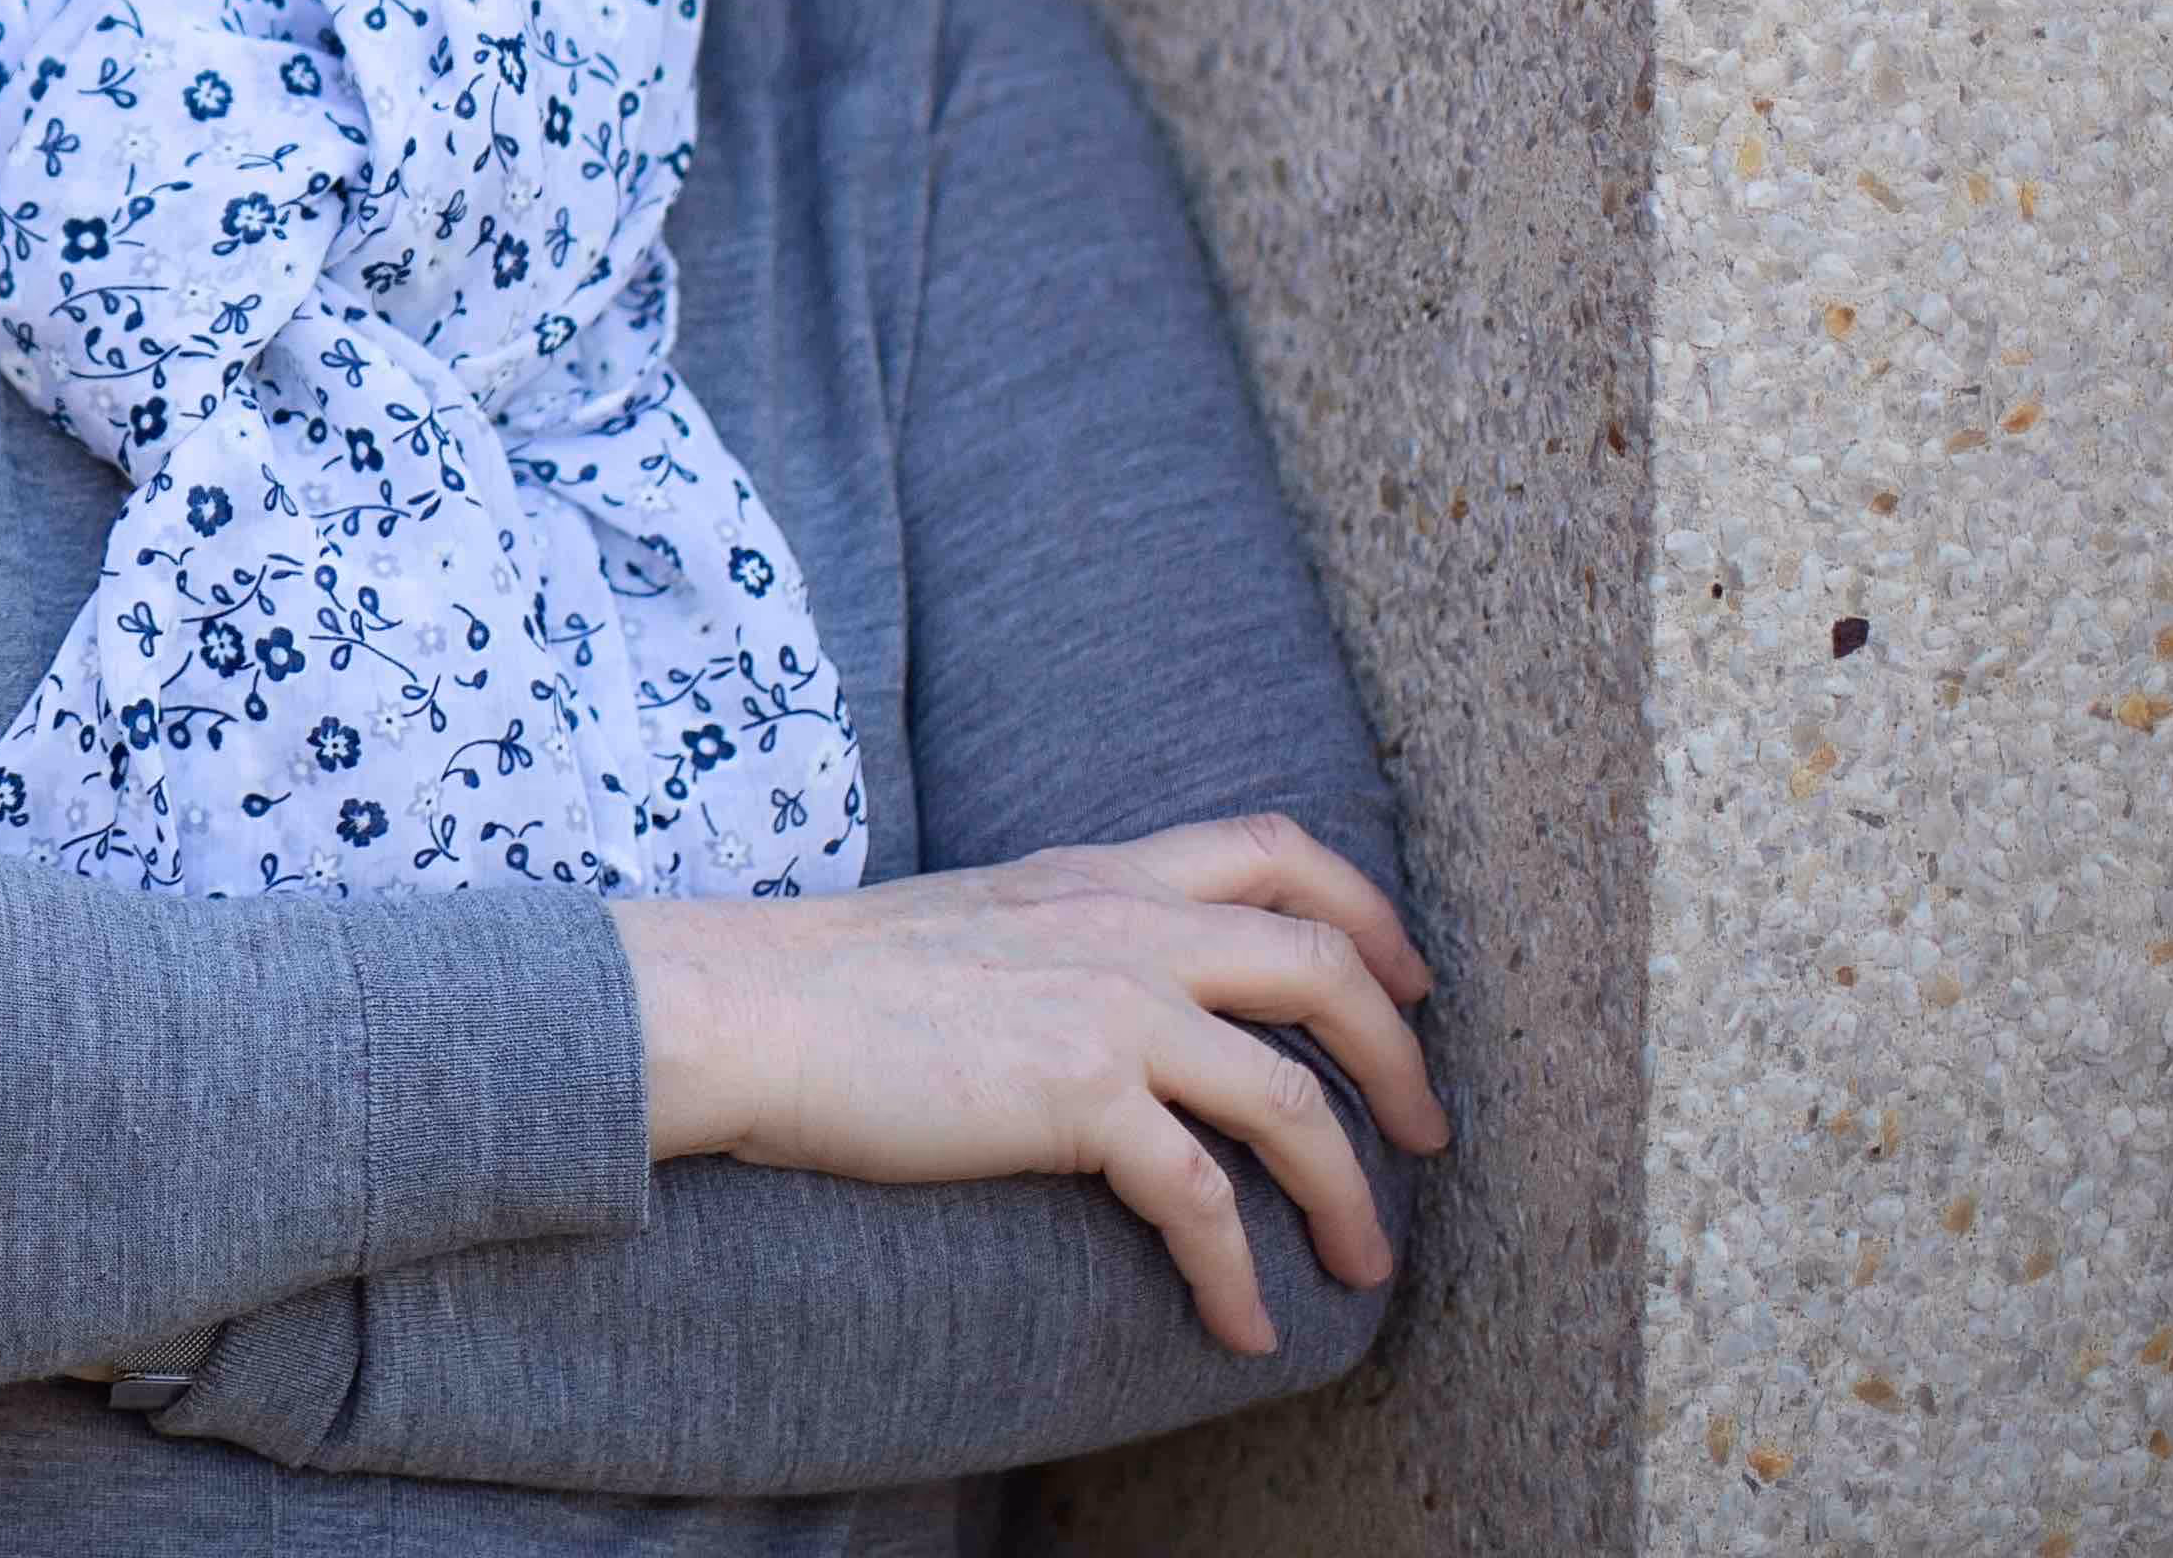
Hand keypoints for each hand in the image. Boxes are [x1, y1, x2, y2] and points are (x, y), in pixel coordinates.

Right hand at [609, 813, 1448, 1356]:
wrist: (745, 1008)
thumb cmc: (828, 979)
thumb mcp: (977, 914)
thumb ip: (1061, 928)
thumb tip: (1111, 982)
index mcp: (1100, 873)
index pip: (1276, 847)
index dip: (1366, 909)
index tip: (1406, 978)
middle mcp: (1125, 924)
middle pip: (1323, 965)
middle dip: (1398, 1057)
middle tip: (1427, 1133)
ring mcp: (1109, 1006)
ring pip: (1291, 1097)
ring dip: (1349, 1192)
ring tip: (1368, 1264)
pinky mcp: (1077, 1095)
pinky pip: (1202, 1198)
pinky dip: (1240, 1272)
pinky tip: (1243, 1326)